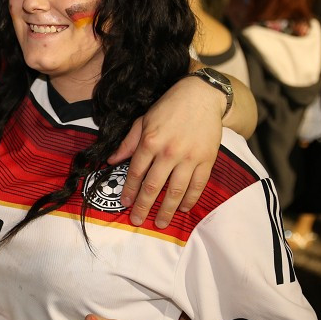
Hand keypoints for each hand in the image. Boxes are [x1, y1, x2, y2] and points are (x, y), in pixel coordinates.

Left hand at [110, 76, 221, 227]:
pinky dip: (190, 200)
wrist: (201, 96)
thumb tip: (113, 160)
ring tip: (160, 222)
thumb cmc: (169, 107)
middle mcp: (169, 152)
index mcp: (150, 141)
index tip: (124, 203)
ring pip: (176, 191)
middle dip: (144, 206)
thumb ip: (128, 142)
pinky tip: (183, 209)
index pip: (136, 173)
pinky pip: (198, 186)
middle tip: (137, 221)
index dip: (129, 190)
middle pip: (154, 186)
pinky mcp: (207, 160)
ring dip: (167, 210)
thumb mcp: (144, 120)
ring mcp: (189, 158)